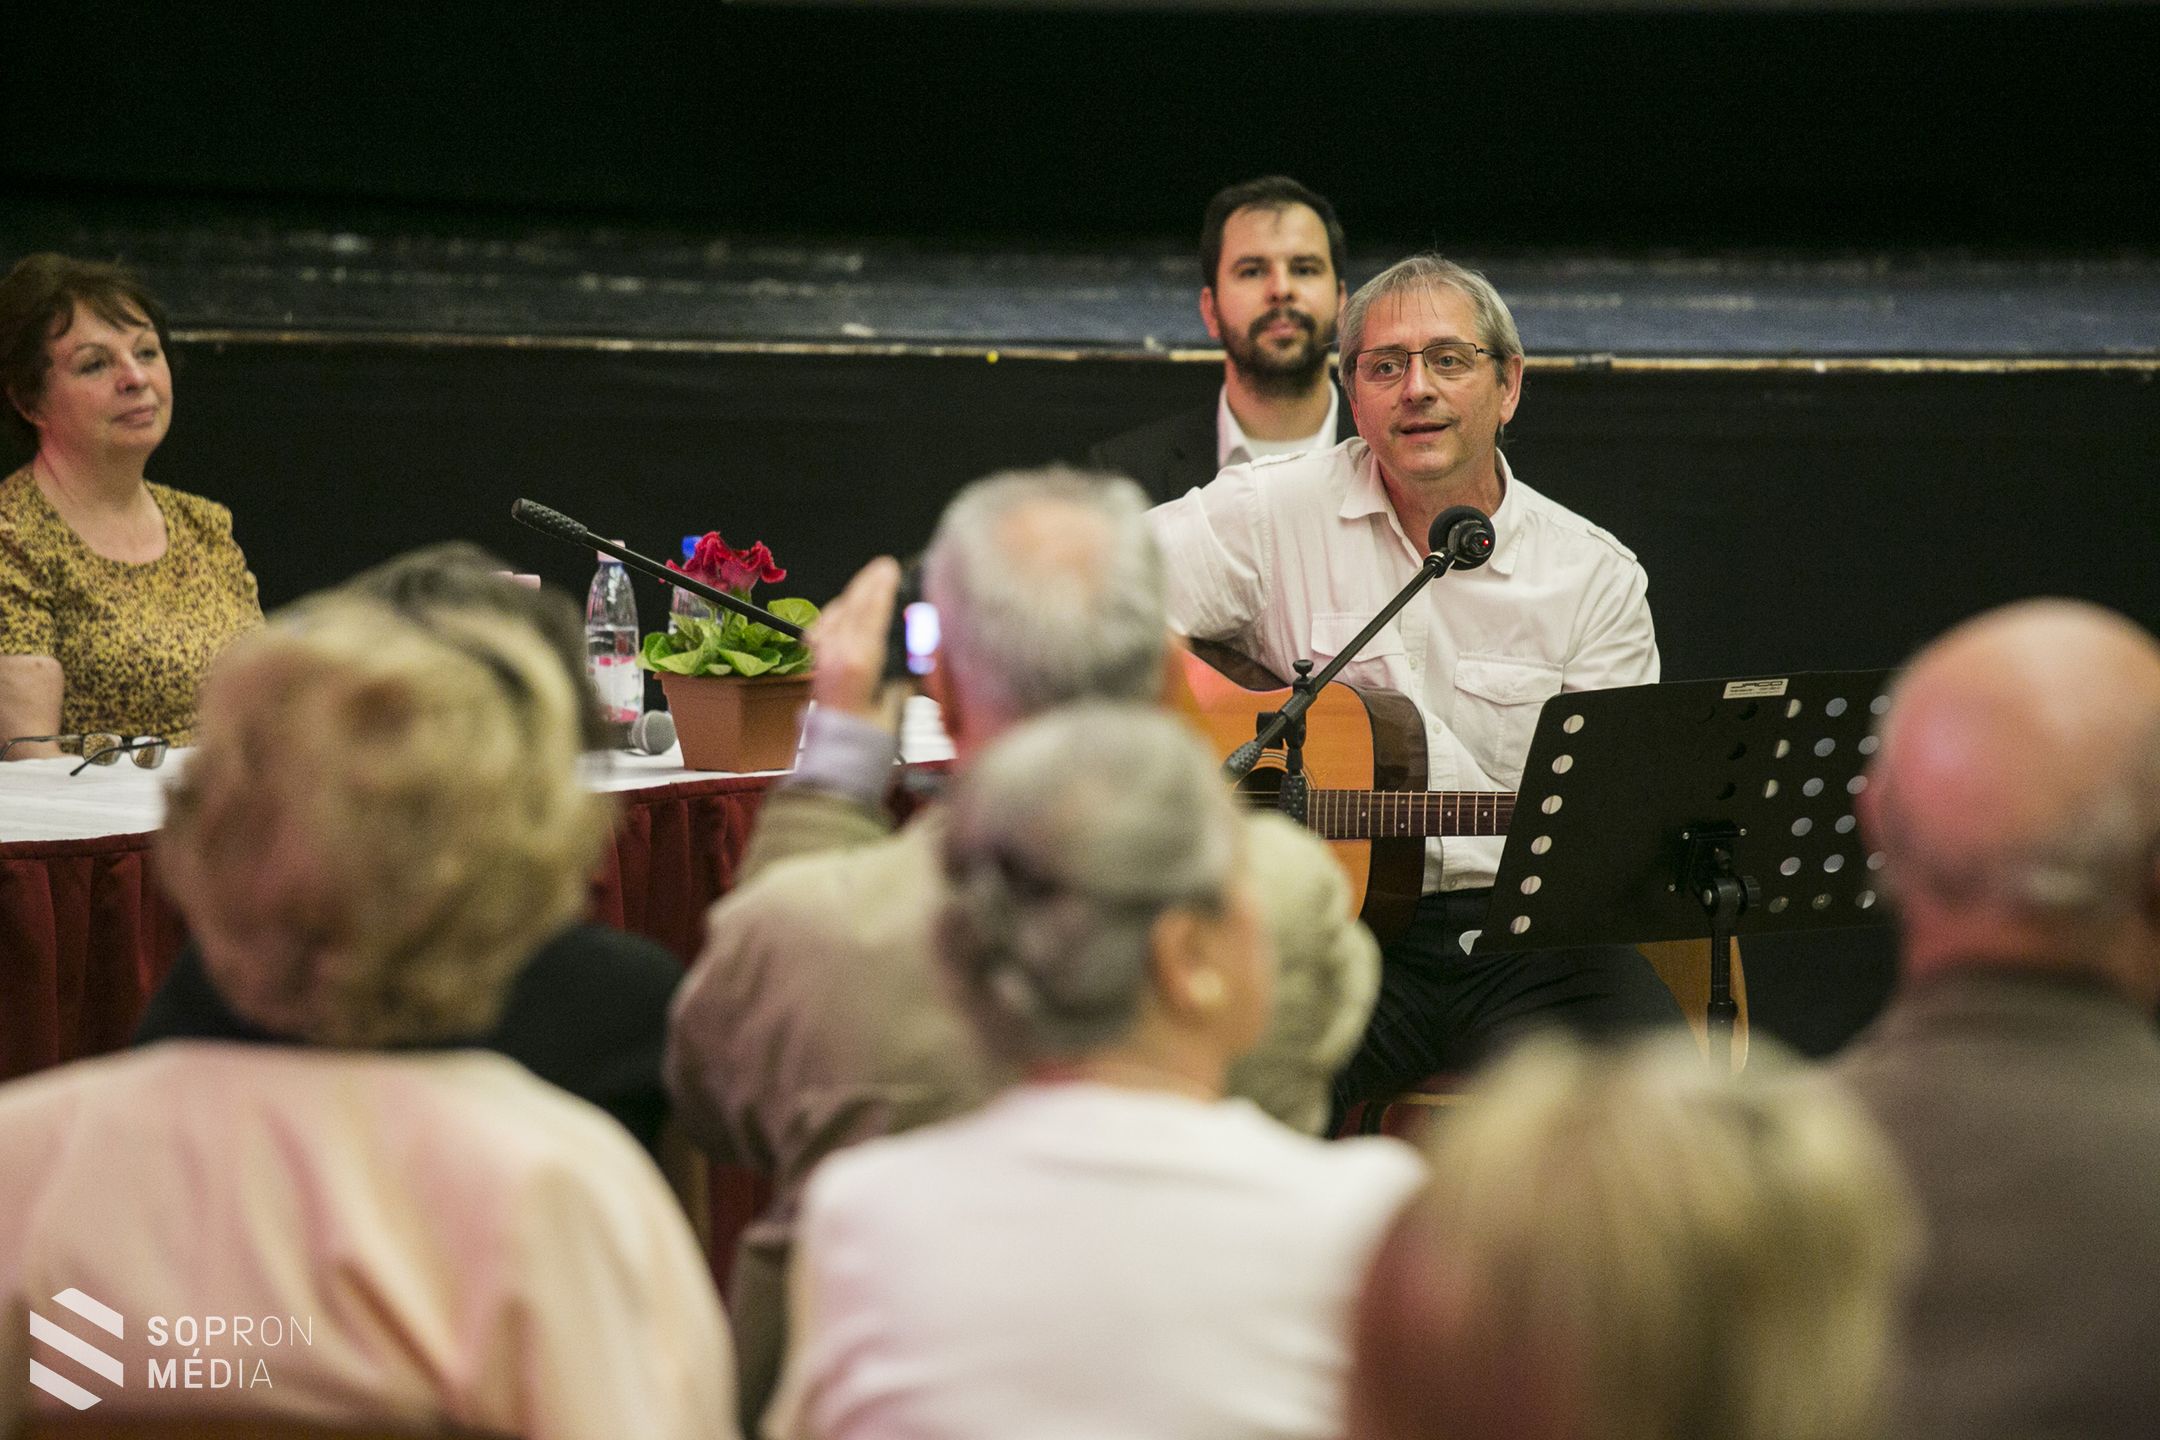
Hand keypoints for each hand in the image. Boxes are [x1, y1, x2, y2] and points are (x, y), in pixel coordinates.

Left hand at [809, 556, 906, 729]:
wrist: (839, 758)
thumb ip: (905, 668)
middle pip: (853, 606)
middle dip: (868, 583)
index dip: (882, 587)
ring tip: (870, 581)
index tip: (890, 568)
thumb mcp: (899, 701)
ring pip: (837, 614)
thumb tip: (916, 643)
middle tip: (884, 566)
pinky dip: (836, 614)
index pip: (872, 612)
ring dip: (853, 595)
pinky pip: (824, 627)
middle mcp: (836, 652)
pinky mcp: (816, 663)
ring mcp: (822, 656)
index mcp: (859, 659)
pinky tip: (845, 609)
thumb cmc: (873, 737)